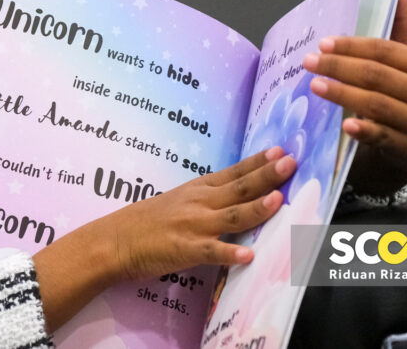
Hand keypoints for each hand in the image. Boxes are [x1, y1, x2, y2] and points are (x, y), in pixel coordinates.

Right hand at [33, 147, 294, 330]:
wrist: (116, 240)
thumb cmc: (148, 221)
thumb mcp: (179, 200)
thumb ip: (209, 198)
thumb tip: (239, 196)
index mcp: (198, 190)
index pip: (234, 173)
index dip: (258, 163)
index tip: (280, 151)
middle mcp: (199, 203)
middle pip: (239, 188)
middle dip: (267, 176)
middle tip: (291, 163)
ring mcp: (193, 225)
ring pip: (231, 216)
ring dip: (257, 208)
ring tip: (279, 200)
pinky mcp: (185, 249)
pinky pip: (212, 251)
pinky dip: (231, 253)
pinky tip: (249, 256)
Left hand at [302, 0, 406, 194]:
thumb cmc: (406, 95)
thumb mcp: (406, 61)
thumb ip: (401, 25)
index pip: (383, 50)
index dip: (351, 45)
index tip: (322, 43)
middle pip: (376, 75)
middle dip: (339, 67)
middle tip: (309, 63)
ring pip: (376, 104)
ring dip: (342, 94)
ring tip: (315, 86)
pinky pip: (382, 136)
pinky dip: (363, 130)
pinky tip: (344, 125)